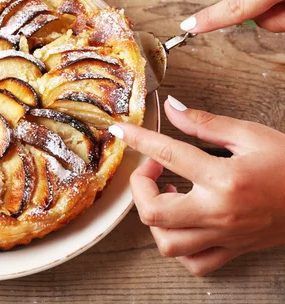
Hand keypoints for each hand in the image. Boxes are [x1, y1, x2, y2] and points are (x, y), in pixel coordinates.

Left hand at [108, 96, 284, 275]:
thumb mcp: (251, 135)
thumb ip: (206, 123)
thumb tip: (171, 108)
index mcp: (224, 177)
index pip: (167, 154)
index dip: (138, 140)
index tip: (120, 131)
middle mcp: (219, 211)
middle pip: (153, 212)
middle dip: (140, 188)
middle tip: (151, 170)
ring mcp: (225, 236)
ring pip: (168, 243)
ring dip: (156, 219)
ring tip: (169, 197)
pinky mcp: (233, 250)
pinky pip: (194, 263)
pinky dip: (179, 247)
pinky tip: (183, 225)